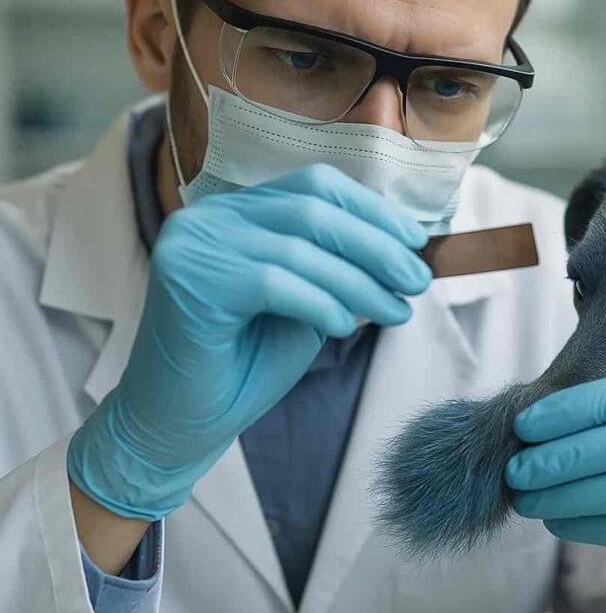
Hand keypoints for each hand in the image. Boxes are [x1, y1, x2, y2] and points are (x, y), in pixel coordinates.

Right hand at [68, 164, 431, 520]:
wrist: (180, 426)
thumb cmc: (246, 366)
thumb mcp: (307, 304)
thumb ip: (339, 269)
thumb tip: (404, 249)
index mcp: (237, 212)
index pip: (315, 186)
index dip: (373, 210)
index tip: (417, 242)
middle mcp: (209, 217)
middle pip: (313, 209)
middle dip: (377, 246)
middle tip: (418, 282)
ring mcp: (194, 244)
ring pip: (301, 246)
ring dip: (361, 282)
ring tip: (398, 312)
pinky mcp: (188, 280)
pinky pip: (275, 282)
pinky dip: (322, 302)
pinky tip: (348, 326)